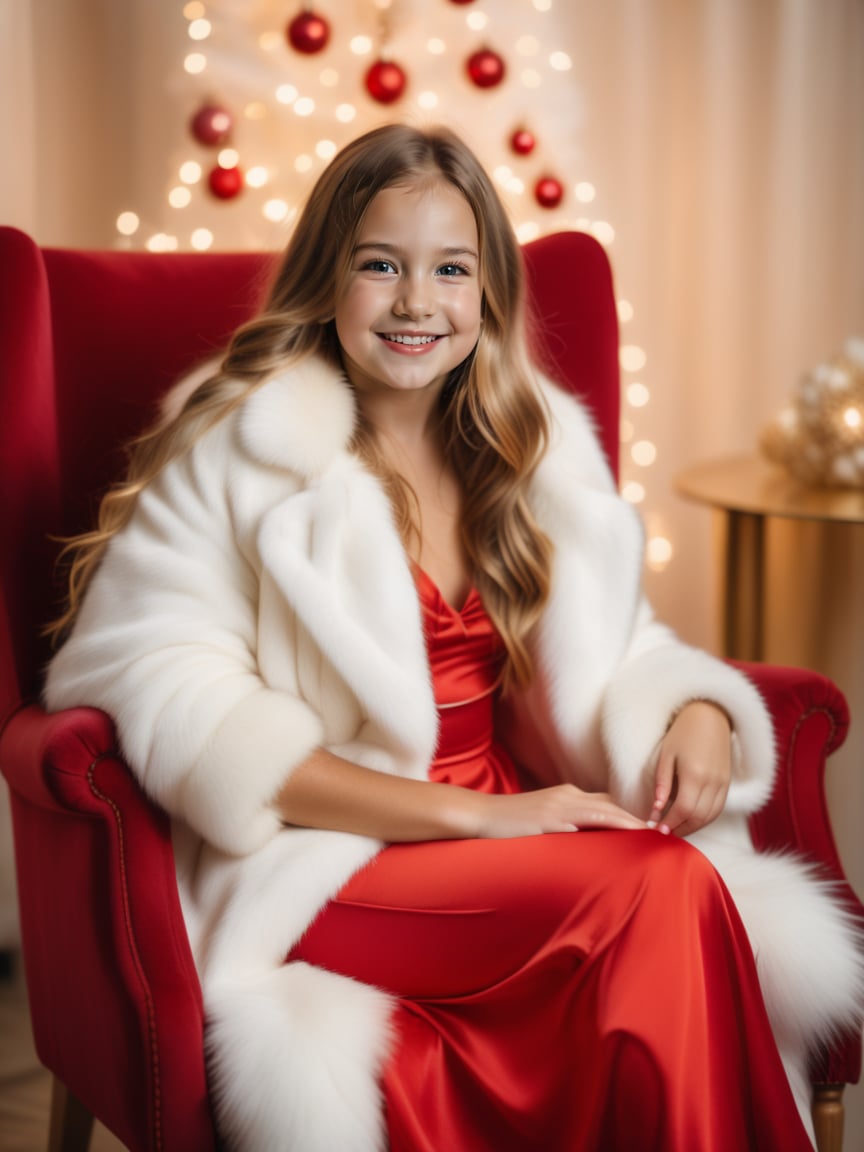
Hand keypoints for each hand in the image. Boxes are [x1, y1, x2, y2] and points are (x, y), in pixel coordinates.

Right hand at [473, 784, 646, 838]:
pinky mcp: (551, 817)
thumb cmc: (508, 824)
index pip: (606, 802)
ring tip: (654, 834)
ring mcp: (559, 805)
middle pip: (612, 804)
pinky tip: (624, 835)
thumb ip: (562, 825)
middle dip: (638, 818)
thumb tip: (580, 841)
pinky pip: (587, 820)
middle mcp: (567, 795)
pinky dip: (610, 825)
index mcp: (566, 795)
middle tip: (664, 832)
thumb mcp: (540, 822)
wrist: (480, 815)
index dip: (629, 815)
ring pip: (605, 810)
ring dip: (631, 822)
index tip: (651, 829)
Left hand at [647, 700, 731, 836]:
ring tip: (675, 829)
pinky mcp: (727, 784)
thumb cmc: (683, 733)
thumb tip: (656, 809)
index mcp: (695, 774)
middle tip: (663, 832)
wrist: (710, 716)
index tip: (656, 828)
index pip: (683, 810)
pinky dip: (704, 819)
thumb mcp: (666, 754)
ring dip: (692, 827)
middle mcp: (712, 782)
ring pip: (709, 817)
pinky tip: (690, 820)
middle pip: (697, 818)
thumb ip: (662, 783)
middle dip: (680, 829)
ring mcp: (722, 784)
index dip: (669, 823)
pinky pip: (717, 809)